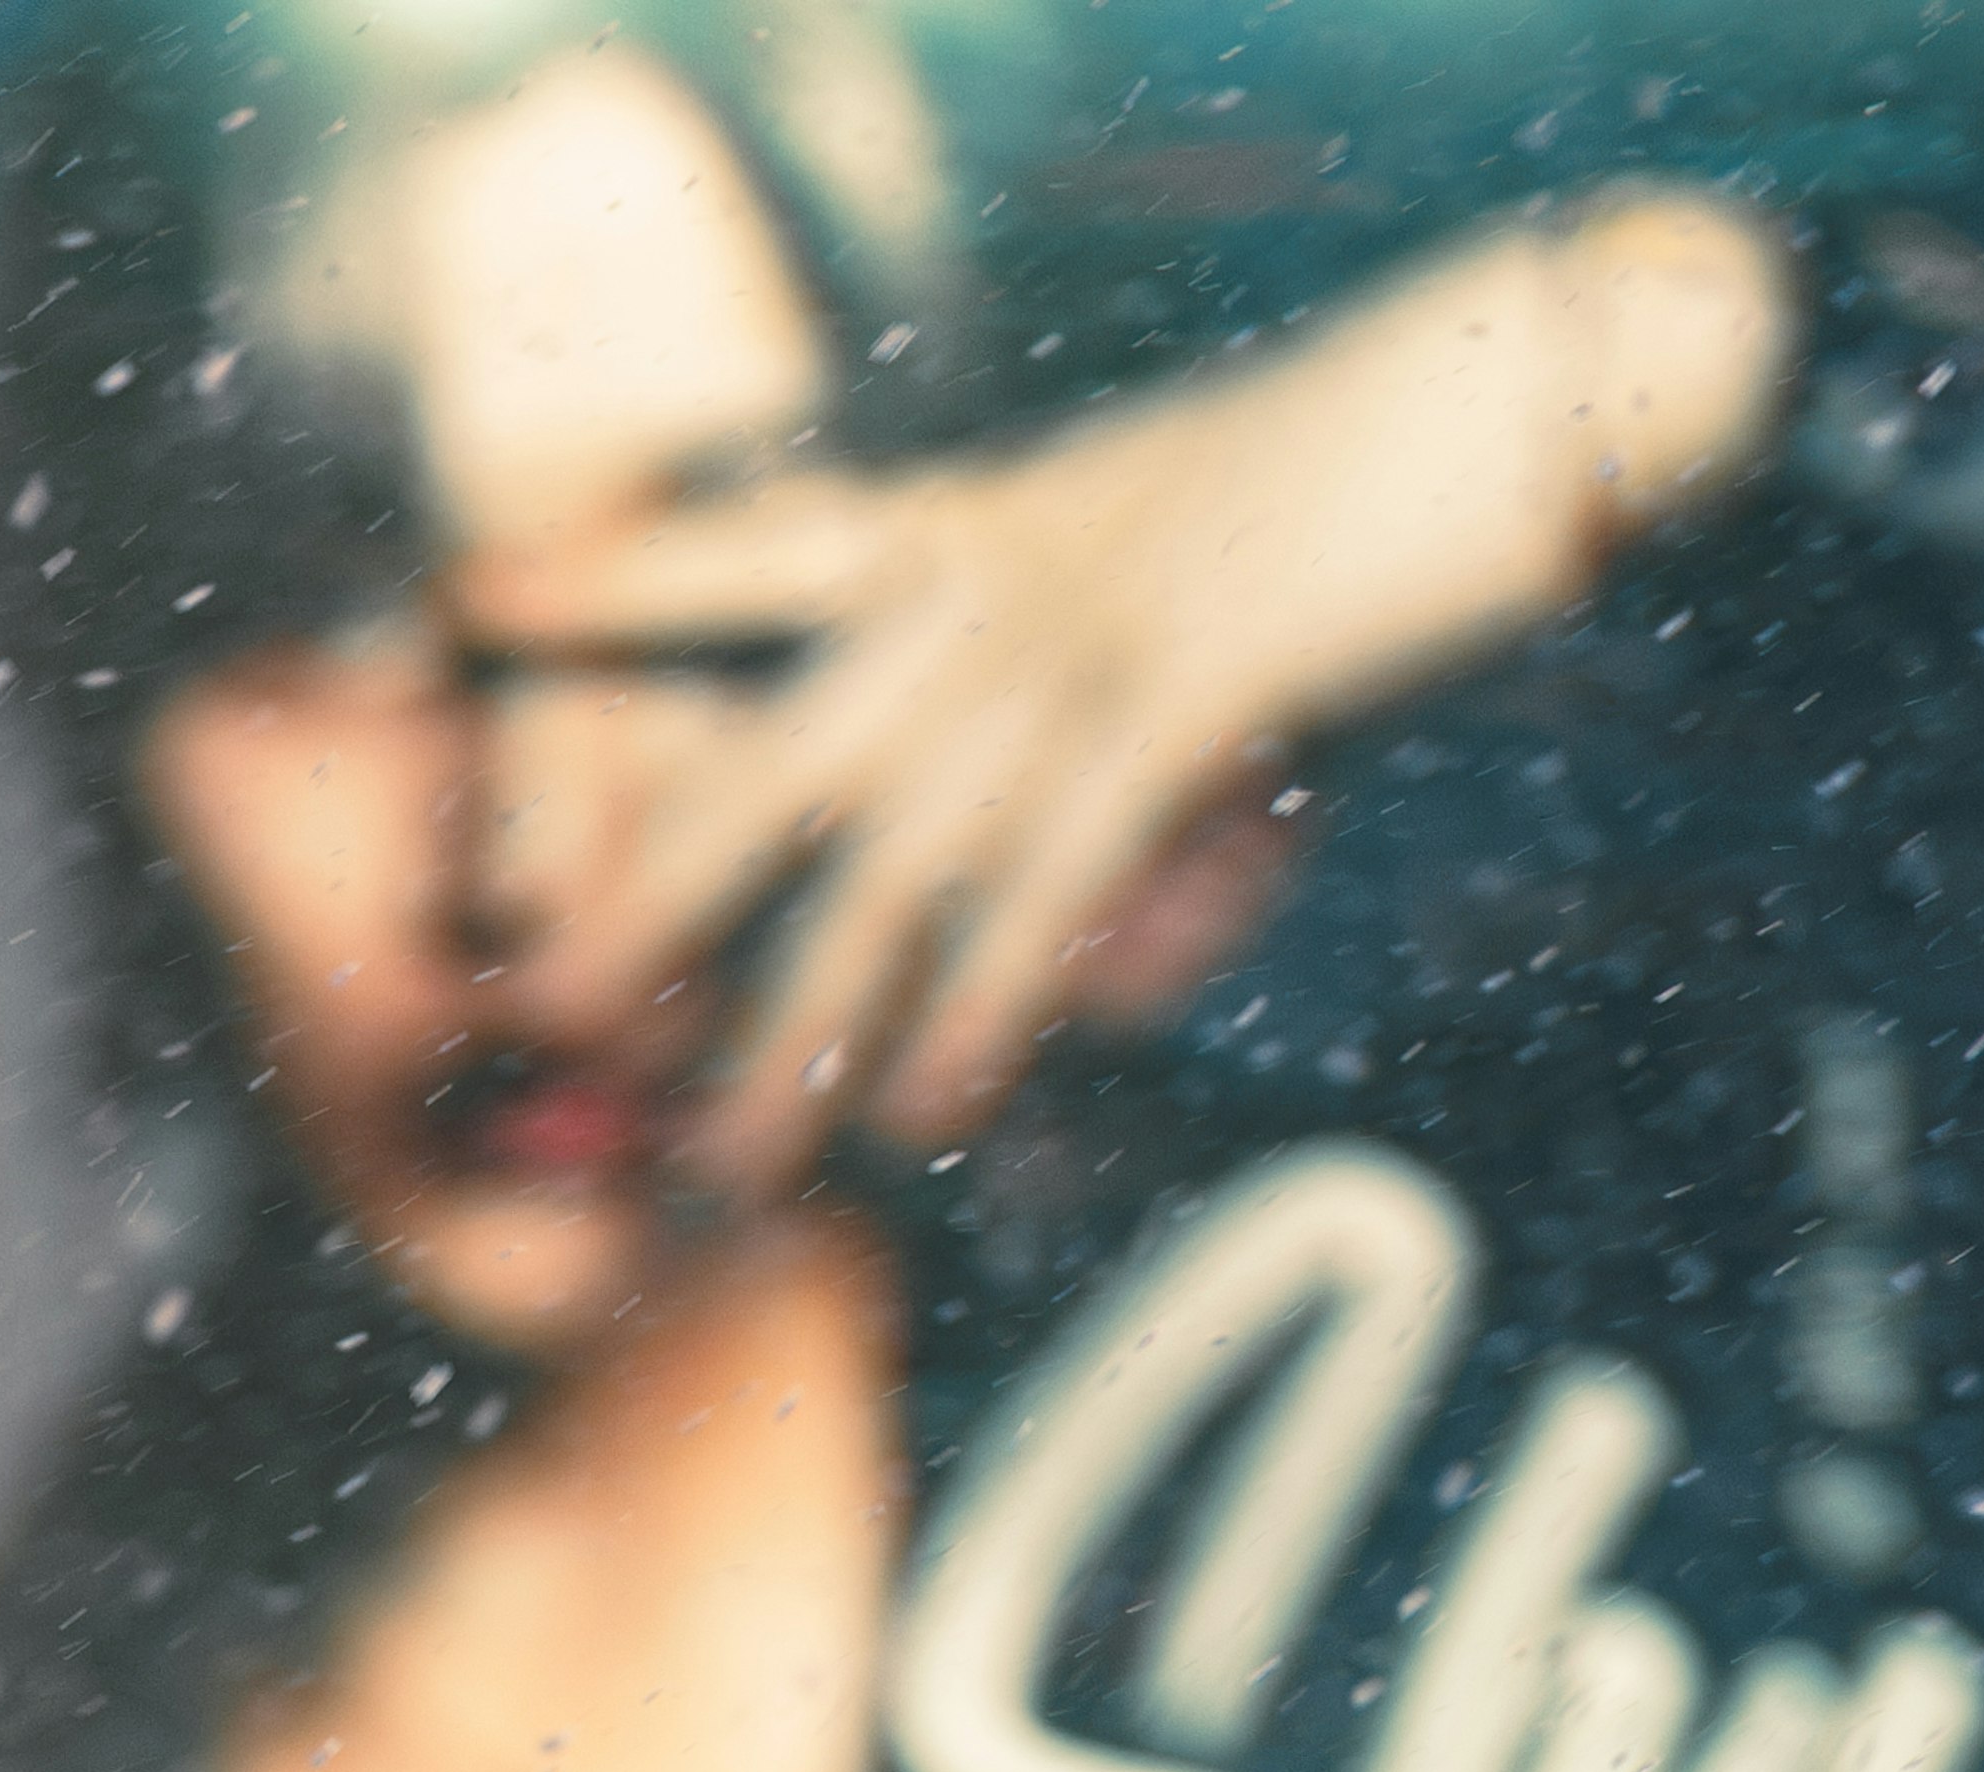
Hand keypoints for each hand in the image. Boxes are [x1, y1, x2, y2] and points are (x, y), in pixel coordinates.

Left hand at [462, 424, 1309, 1194]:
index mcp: (988, 522)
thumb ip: (1129, 785)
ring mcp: (1082, 635)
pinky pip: (1049, 878)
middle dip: (654, 890)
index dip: (616, 578)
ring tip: (725, 1165)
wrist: (1514, 393)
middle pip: (778, 748)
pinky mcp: (1186, 694)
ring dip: (801, 1028)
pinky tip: (922, 1108)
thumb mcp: (1212, 609)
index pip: (762, 549)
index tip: (469, 603)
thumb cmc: (1375, 509)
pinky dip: (983, 1000)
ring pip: (894, 862)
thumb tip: (1101, 986)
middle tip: (545, 1005)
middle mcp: (997, 577)